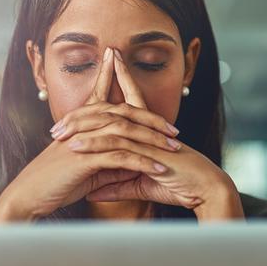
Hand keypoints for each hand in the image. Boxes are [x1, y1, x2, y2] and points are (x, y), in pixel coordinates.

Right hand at [0, 47, 180, 222]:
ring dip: (153, 140)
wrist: (27, 197)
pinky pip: (121, 156)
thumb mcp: (86, 169)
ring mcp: (83, 139)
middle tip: (174, 130)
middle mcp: (82, 125)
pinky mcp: (85, 158)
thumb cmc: (53, 184)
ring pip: (126, 132)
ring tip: (174, 148)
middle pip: (124, 112)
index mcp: (80, 123)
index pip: (107, 100)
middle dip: (152, 119)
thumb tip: (132, 161)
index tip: (158, 108)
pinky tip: (160, 168)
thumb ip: (108, 161)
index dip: (127, 93)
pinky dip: (143, 162)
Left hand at [71, 48, 244, 220]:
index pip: (129, 102)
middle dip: (87, 109)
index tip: (100, 74)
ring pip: (111, 125)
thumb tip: (93, 191)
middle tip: (61, 117)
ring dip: (83, 127)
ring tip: (59, 133)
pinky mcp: (150, 153)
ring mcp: (149, 139)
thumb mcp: (141, 185)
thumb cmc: (179, 185)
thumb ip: (116, 185)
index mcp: (148, 132)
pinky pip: (118, 146)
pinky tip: (76, 147)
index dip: (116, 86)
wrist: (207, 190)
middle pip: (113, 109)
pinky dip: (96, 145)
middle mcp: (148, 130)